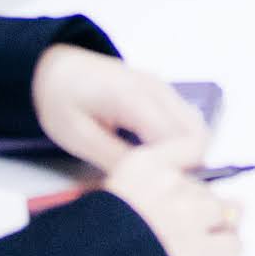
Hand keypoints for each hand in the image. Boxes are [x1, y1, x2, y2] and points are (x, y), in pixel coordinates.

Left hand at [30, 45, 209, 170]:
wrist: (56, 66)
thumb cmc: (61, 99)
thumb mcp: (78, 137)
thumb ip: (115, 160)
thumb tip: (146, 184)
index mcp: (135, 98)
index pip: (181, 140)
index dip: (175, 170)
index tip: (153, 189)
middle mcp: (158, 90)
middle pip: (198, 135)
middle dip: (185, 166)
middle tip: (154, 185)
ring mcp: (164, 88)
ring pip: (197, 129)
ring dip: (184, 155)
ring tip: (153, 173)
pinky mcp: (164, 93)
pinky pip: (186, 122)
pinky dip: (180, 144)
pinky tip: (154, 157)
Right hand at [99, 142, 241, 255]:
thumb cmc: (88, 243)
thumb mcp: (104, 200)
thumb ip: (138, 190)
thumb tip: (169, 197)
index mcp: (143, 165)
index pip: (189, 147)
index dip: (193, 173)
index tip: (190, 188)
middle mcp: (170, 183)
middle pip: (204, 188)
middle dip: (200, 209)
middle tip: (185, 233)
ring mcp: (189, 215)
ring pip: (224, 213)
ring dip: (215, 230)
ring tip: (198, 249)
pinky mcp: (201, 249)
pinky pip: (232, 245)